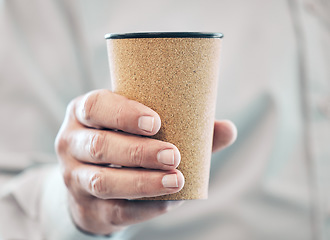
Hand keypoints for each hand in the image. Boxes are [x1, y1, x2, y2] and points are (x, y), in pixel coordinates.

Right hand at [55, 89, 235, 235]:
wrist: (91, 179)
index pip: (95, 107)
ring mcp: (74, 178)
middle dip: (139, 152)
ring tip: (177, 180)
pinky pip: (115, 210)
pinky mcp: (86, 207)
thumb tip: (228, 129)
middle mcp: (71, 143)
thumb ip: (185, 128)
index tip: (156, 123)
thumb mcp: (139, 128)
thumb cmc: (123, 142)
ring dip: (142, 182)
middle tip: (174, 155)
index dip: (123, 114)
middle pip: (100, 147)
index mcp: (83, 114)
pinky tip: (170, 202)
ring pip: (103, 182)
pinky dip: (145, 207)